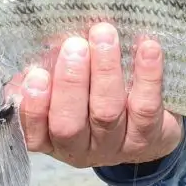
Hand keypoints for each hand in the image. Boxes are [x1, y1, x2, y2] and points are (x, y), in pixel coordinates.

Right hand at [12, 22, 182, 168]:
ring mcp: (117, 147)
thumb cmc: (94, 98)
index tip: (36, 74)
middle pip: (69, 124)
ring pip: (107, 112)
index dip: (34, 106)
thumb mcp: (67, 90)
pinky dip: (147, 75)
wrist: (151, 127)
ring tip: (104, 36)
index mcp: (53, 140)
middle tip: (74, 45)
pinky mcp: (150, 138)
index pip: (34, 133)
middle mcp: (81, 149)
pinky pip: (146, 107)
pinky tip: (147, 47)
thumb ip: (51, 74)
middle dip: (70, 83)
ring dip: (105, 71)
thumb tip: (39, 50)